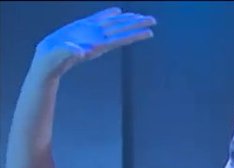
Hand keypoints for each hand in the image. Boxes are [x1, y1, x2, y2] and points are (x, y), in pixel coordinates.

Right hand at [32, 8, 155, 78]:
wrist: (48, 58)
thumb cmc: (54, 59)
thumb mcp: (61, 55)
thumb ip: (70, 51)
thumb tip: (80, 51)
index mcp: (96, 46)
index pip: (120, 39)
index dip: (135, 35)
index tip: (149, 32)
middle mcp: (98, 39)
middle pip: (121, 30)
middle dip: (137, 25)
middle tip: (153, 20)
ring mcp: (91, 33)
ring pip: (113, 24)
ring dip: (127, 20)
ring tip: (140, 16)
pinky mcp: (83, 27)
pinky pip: (99, 19)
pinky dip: (108, 14)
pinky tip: (117, 10)